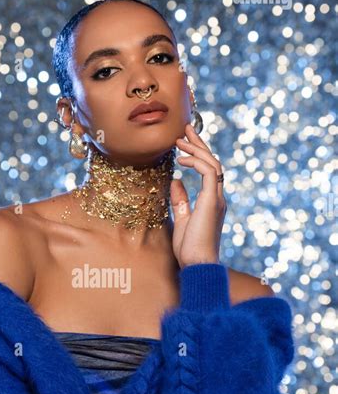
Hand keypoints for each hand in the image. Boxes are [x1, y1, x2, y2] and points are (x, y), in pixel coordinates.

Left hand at [170, 123, 226, 269]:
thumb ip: (180, 201)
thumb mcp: (181, 220)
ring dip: (196, 149)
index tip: (185, 141)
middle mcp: (217, 198)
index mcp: (212, 202)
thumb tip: (175, 182)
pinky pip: (208, 173)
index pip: (208, 171)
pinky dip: (197, 162)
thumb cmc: (189, 249)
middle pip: (212, 162)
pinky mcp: (212, 201)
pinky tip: (182, 160)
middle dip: (199, 143)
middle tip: (185, 129)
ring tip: (180, 141)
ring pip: (212, 164)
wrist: (197, 265)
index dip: (198, 154)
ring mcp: (217, 199)